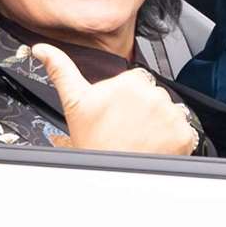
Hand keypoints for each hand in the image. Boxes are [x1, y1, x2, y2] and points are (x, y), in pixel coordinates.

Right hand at [30, 46, 197, 155]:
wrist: (111, 178)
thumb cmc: (92, 143)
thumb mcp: (74, 102)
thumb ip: (60, 69)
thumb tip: (41, 48)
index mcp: (130, 81)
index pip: (136, 81)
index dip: (125, 98)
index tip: (117, 113)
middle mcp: (155, 94)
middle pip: (153, 95)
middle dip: (142, 109)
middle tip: (125, 128)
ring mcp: (172, 115)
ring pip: (168, 111)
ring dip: (158, 122)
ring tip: (138, 138)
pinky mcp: (184, 134)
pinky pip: (183, 129)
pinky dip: (172, 138)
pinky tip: (153, 145)